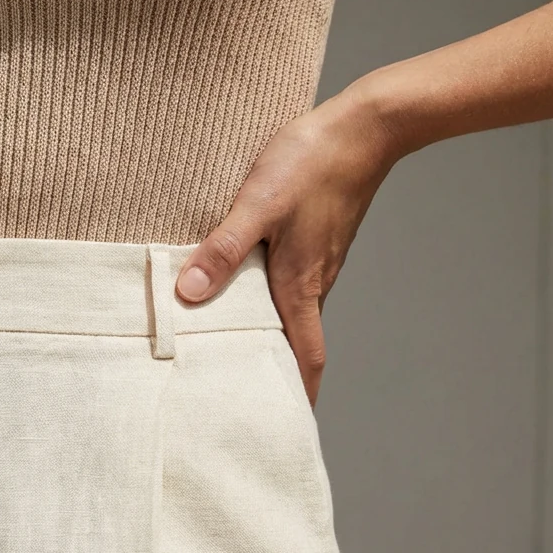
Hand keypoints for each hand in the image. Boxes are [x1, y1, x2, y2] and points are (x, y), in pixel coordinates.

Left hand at [175, 81, 399, 405]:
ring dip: (269, 333)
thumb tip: (189, 293)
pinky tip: (243, 288)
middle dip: (274, 372)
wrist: (363, 127)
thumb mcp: (259, 204)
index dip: (299, 394)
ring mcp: (317, 260)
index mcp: (301, 285)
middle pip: (297, 341)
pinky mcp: (315, 239)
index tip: (285, 425)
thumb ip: (223, 248)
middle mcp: (313, 281)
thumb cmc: (312, 163)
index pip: (306, 356)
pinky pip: (291, 281)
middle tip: (244, 396)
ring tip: (232, 349)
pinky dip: (270, 299)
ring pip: (292, 310)